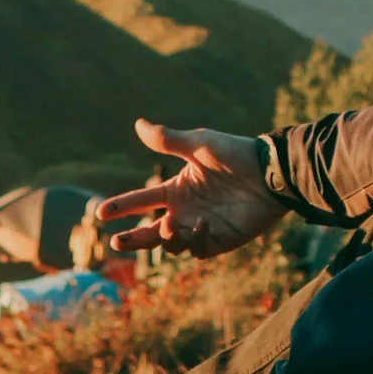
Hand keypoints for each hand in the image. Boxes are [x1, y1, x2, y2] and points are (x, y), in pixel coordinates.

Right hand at [99, 118, 282, 259]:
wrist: (271, 173)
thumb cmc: (236, 154)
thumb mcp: (199, 144)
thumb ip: (168, 140)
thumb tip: (138, 124)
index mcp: (176, 189)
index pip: (141, 200)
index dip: (121, 207)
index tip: (101, 212)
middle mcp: (185, 211)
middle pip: (150, 232)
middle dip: (132, 240)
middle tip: (116, 244)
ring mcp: (200, 228)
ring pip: (170, 245)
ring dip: (163, 239)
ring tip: (167, 225)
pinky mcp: (219, 241)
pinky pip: (197, 249)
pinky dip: (193, 241)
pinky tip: (201, 225)